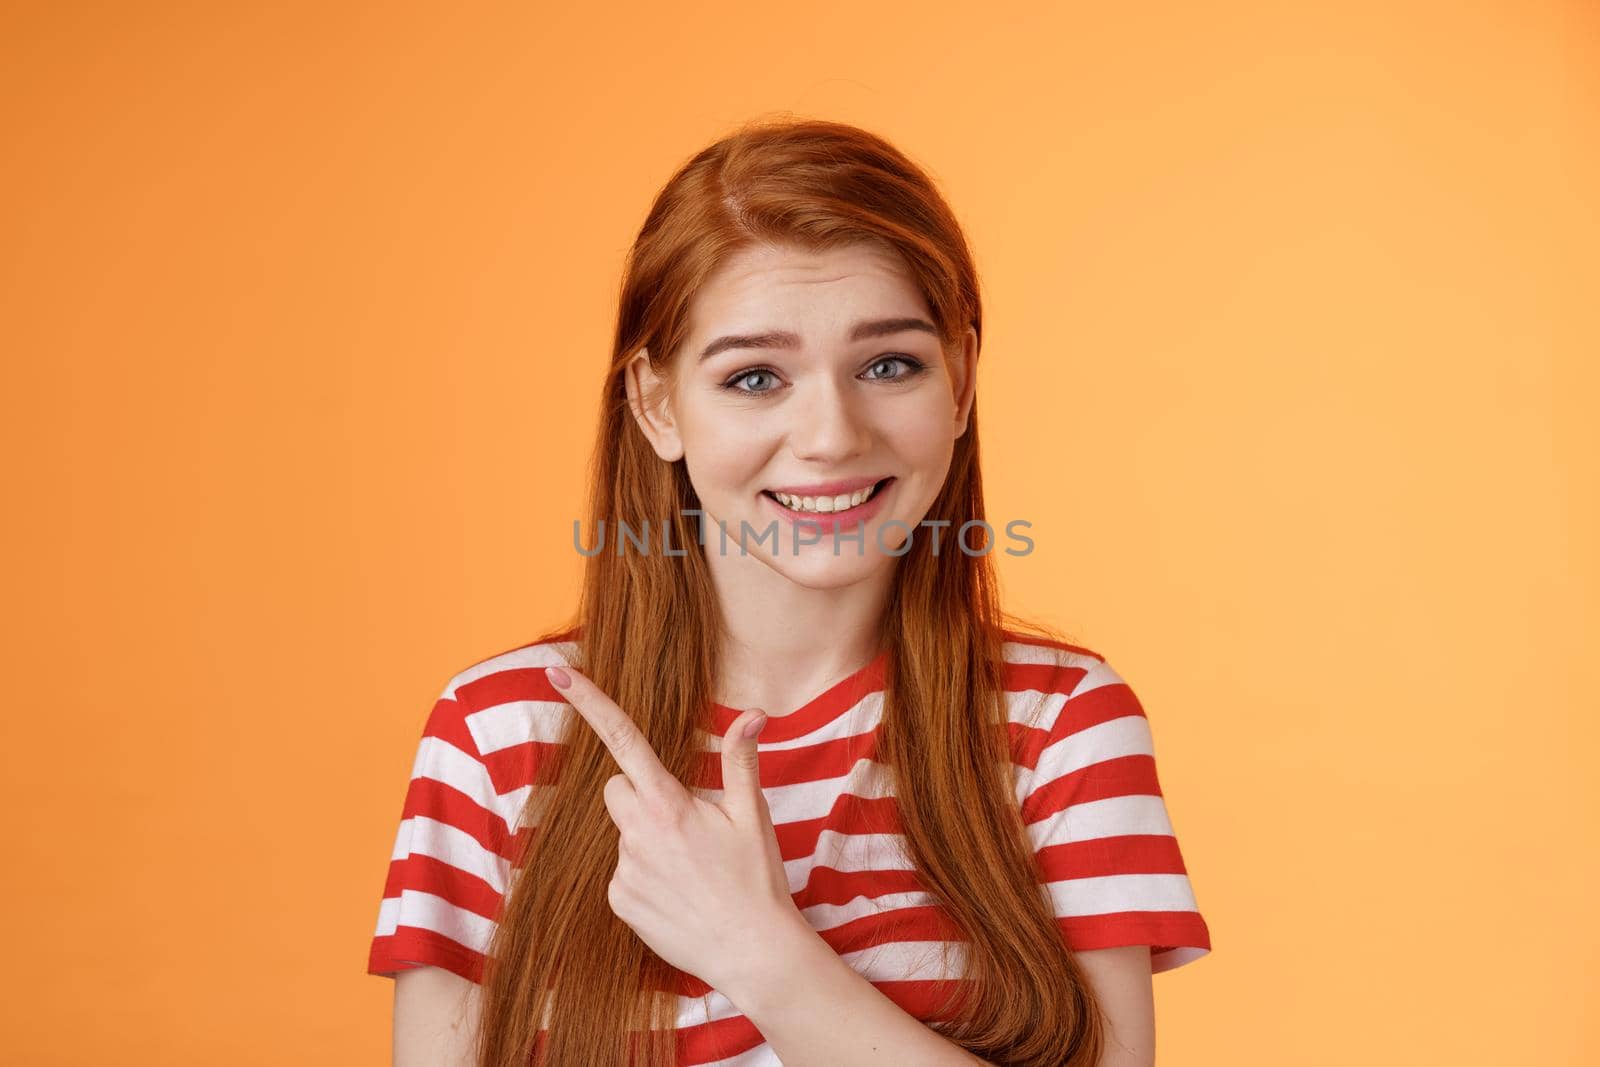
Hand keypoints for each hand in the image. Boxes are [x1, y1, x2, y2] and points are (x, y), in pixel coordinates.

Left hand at [544, 663, 808, 993]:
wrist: (752, 952)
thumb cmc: (757, 879)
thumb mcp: (753, 816)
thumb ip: (741, 760)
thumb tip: (752, 713)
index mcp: (669, 804)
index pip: (623, 740)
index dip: (589, 701)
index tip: (557, 672)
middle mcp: (638, 834)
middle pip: (617, 789)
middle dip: (641, 793)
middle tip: (684, 820)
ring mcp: (624, 871)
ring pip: (624, 833)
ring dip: (647, 838)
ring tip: (691, 867)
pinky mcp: (619, 902)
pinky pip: (623, 872)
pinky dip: (644, 875)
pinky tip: (678, 893)